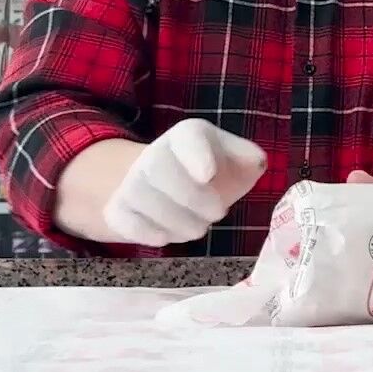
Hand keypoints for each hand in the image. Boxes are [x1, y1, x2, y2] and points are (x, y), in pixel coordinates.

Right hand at [102, 120, 265, 246]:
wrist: (176, 189)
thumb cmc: (217, 175)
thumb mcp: (239, 163)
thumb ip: (250, 159)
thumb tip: (254, 162)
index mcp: (189, 136)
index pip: (187, 136)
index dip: (196, 155)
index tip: (208, 175)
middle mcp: (155, 153)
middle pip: (157, 168)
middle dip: (190, 197)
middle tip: (216, 214)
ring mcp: (132, 180)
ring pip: (140, 197)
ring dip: (174, 220)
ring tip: (198, 228)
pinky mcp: (118, 208)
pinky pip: (123, 219)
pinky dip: (146, 231)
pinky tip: (166, 236)